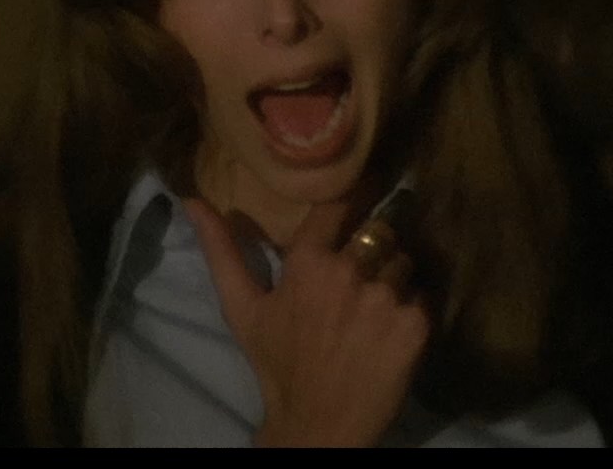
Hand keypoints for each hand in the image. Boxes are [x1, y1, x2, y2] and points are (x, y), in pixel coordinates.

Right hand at [185, 196, 429, 446]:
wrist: (318, 426)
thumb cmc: (277, 364)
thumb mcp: (242, 308)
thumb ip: (221, 251)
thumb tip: (190, 200)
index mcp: (309, 261)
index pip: (340, 204)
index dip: (354, 196)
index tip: (364, 187)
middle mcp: (350, 271)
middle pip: (379, 232)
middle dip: (372, 249)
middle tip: (361, 278)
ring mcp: (386, 297)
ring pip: (403, 262)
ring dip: (393, 279)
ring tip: (375, 309)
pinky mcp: (415, 324)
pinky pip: (422, 295)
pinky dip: (411, 309)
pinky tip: (390, 332)